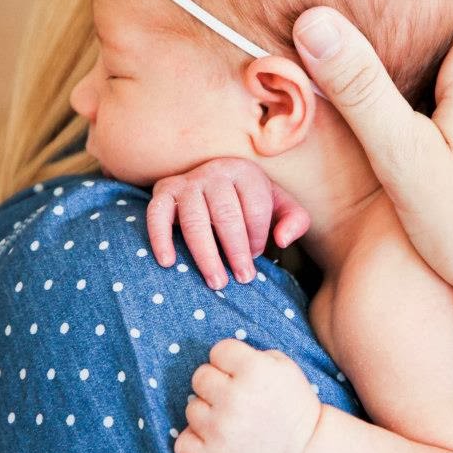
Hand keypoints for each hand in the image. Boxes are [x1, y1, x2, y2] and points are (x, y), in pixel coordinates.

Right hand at [146, 158, 310, 287]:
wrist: (215, 182)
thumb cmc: (251, 201)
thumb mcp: (280, 205)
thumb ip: (295, 220)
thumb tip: (282, 241)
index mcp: (246, 172)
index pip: (256, 208)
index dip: (259, 237)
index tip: (257, 256)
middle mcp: (216, 171)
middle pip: (226, 215)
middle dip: (237, 251)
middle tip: (243, 279)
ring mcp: (187, 180)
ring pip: (194, 219)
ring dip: (206, 255)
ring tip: (216, 282)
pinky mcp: (164, 190)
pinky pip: (157, 214)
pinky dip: (160, 238)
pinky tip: (168, 262)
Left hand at [174, 338, 321, 452]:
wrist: (306, 449)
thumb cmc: (293, 402)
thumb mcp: (283, 364)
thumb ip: (250, 354)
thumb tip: (220, 358)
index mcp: (253, 369)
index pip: (218, 351)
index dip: (228, 360)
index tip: (240, 372)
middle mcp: (234, 396)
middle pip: (199, 377)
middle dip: (215, 384)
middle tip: (233, 396)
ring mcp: (221, 428)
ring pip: (191, 408)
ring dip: (207, 413)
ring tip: (229, 419)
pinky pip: (182, 444)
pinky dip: (193, 443)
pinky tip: (211, 438)